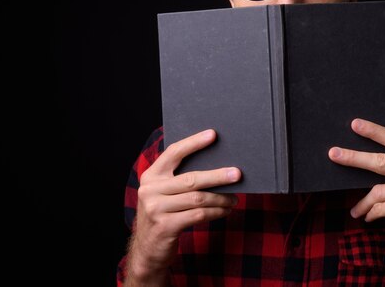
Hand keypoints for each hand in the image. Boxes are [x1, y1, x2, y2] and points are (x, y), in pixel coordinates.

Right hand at [125, 129, 240, 283]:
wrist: (147, 251)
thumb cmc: (163, 215)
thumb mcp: (163, 194)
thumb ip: (179, 180)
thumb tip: (216, 165)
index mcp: (150, 176)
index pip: (173, 153)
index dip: (193, 143)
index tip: (213, 135)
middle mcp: (150, 190)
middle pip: (191, 179)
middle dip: (217, 175)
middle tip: (237, 174)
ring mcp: (156, 209)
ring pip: (198, 198)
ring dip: (220, 198)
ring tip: (234, 198)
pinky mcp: (165, 226)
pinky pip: (198, 215)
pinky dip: (216, 212)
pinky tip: (225, 211)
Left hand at [328, 118, 384, 262]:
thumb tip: (363, 157)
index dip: (374, 131)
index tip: (355, 124)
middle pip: (381, 161)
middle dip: (354, 157)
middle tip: (333, 153)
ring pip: (377, 190)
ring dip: (363, 203)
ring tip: (356, 210)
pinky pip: (379, 208)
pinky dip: (371, 213)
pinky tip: (368, 218)